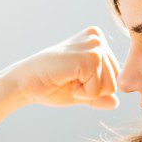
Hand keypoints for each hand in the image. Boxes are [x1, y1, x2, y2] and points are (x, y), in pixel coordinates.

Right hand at [5, 26, 120, 109]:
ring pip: (109, 87)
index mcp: (97, 41)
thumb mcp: (81, 92)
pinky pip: (98, 89)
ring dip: (87, 91)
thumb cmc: (50, 85)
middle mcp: (97, 38)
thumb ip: (99, 96)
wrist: (25, 83)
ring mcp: (94, 46)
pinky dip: (81, 92)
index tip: (72, 77)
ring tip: (68, 78)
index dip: (94, 87)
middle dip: (92, 90)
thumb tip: (116, 103)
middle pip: (115, 81)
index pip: (115, 76)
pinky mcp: (90, 57)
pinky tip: (66, 79)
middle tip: (69, 79)